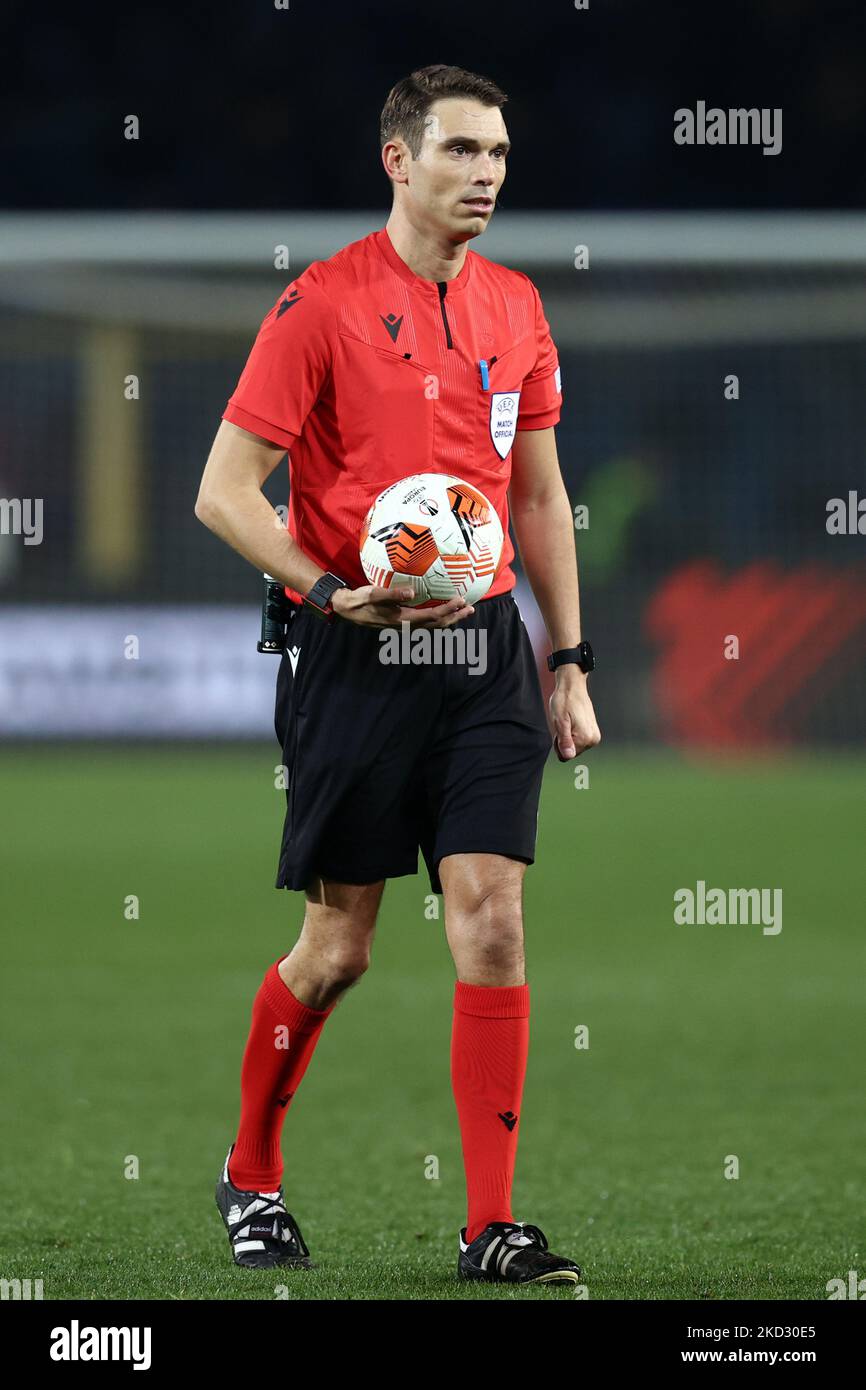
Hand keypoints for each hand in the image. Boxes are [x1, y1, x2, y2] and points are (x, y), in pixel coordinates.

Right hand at [331, 583, 473, 628]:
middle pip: (438, 624)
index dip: (448, 609)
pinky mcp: (403, 623)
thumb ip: (393, 593)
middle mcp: (408, 626)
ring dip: (450, 619)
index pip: (432, 616)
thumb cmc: (361, 600)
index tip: (461, 599)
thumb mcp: (374, 594)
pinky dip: (439, 618)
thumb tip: (412, 592)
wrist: (349, 609)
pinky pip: (426, 623)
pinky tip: (444, 612)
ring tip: (463, 611)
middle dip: (455, 617)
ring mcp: (406, 626)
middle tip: (471, 608)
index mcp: (403, 619)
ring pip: (433, 625)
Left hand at [549, 671, 600, 760]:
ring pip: (574, 747)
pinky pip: (579, 741)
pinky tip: (572, 721)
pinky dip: (573, 733)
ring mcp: (594, 736)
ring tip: (568, 720)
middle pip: (571, 752)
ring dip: (568, 736)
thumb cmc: (564, 701)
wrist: (573, 686)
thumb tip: (568, 756)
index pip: (565, 756)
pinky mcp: (593, 732)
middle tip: (564, 723)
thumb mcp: (560, 721)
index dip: (558, 744)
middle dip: (563, 741)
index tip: (561, 728)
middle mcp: (593, 740)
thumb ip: (564, 740)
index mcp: (585, 738)